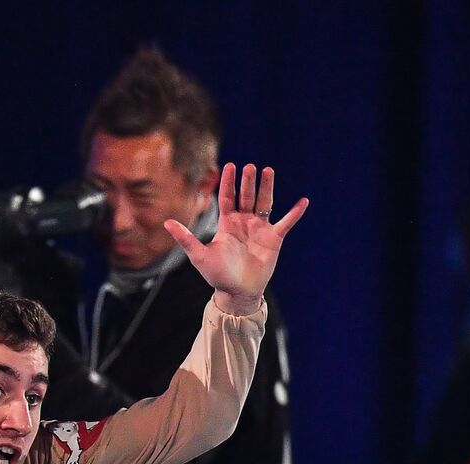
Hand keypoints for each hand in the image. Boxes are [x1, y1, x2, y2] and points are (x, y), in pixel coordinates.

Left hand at [166, 163, 308, 314]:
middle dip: (248, 182)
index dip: (229, 182)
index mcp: (227, 224)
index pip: (228, 198)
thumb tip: (166, 222)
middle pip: (247, 196)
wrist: (237, 292)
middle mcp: (244, 223)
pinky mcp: (274, 239)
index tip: (230, 165)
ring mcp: (260, 229)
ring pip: (265, 203)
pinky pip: (286, 223)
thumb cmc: (217, 275)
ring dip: (267, 188)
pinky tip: (303, 201)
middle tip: (250, 166)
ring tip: (268, 171)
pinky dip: (295, 213)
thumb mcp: (199, 255)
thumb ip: (185, 238)